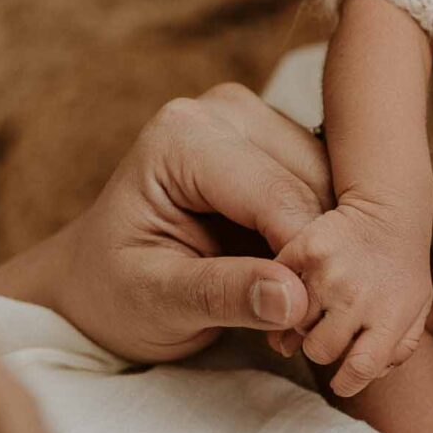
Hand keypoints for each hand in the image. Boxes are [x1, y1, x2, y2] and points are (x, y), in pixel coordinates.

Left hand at [0, 85, 331, 363]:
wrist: (99, 281)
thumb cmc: (114, 291)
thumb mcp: (155, 302)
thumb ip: (222, 295)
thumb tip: (295, 299)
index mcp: (182, 136)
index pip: (276, 194)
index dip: (304, 257)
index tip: (309, 321)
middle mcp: (225, 110)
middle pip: (314, 183)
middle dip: (321, 252)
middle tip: (309, 320)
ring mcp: (257, 121)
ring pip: (334, 185)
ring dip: (331, 245)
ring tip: (304, 303)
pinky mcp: (280, 144)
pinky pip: (330, 190)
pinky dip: (328, 236)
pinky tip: (305, 276)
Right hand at [275, 198, 432, 396]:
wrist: (387, 211)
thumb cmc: (401, 268)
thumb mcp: (415, 309)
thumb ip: (398, 348)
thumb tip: (362, 377)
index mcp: (392, 316)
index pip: (362, 367)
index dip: (347, 382)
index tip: (339, 382)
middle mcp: (360, 296)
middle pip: (321, 350)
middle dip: (322, 346)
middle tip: (328, 328)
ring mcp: (331, 273)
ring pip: (296, 323)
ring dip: (303, 318)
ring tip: (320, 301)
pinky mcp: (306, 250)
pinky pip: (281, 287)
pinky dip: (286, 288)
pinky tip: (302, 281)